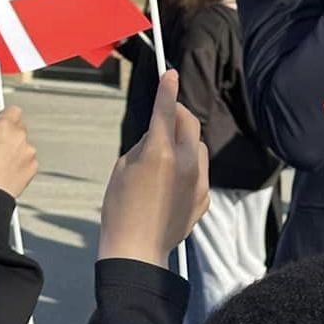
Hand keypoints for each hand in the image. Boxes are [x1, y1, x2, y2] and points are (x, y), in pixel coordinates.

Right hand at [0, 106, 37, 199]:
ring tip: (1, 165)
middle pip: (20, 127)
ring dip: (17, 151)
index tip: (1, 122)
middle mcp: (19, 135)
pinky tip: (8, 173)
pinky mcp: (34, 165)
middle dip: (11, 134)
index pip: (13, 110)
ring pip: (24, 145)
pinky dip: (21, 164)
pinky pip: (28, 160)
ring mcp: (29, 151)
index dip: (6, 117)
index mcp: (4, 126)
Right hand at [98, 70, 208, 264]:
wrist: (137, 249)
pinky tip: (171, 181)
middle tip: (166, 113)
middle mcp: (186, 164)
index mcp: (161, 153)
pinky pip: (199, 171)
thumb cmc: (120, 208)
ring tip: (166, 153)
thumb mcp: (123, 168)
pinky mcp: (203, 197)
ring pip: (198, 146)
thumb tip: (156, 137)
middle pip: (190, 124)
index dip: (167, 90)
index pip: (166, 111)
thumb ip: (144, 146)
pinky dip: (189, 167)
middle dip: (178, 113)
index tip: (170, 74)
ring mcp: (198, 181)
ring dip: (186, 141)